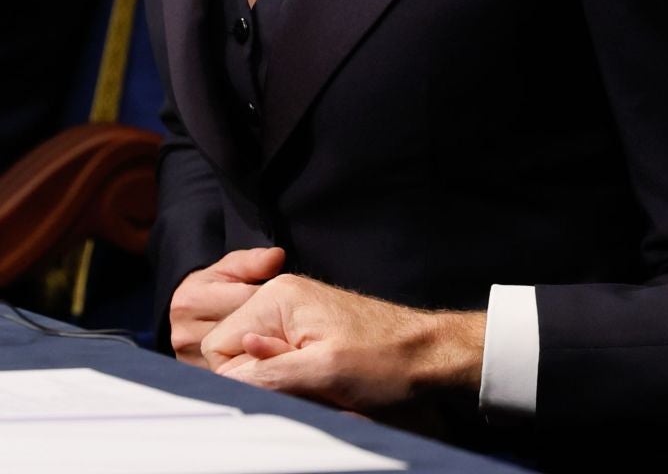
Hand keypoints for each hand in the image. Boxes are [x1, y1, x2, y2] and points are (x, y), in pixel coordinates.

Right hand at [169, 247, 284, 366]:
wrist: (192, 309)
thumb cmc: (217, 285)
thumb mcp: (233, 266)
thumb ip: (254, 261)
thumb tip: (276, 256)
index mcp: (192, 300)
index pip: (244, 302)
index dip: (270, 300)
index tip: (285, 300)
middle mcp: (184, 331)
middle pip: (242, 332)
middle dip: (268, 326)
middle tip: (288, 322)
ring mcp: (188, 356)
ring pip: (239, 355)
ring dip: (260, 347)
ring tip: (278, 336)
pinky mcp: (196, 372)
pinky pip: (232, 372)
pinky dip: (251, 363)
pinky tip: (263, 353)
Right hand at [202, 274, 484, 412]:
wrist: (434, 355)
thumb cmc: (389, 361)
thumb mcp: (323, 372)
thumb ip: (266, 373)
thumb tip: (222, 377)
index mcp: (277, 298)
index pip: (217, 348)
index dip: (244, 377)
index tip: (284, 384)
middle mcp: (281, 300)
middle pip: (234, 356)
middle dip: (264, 381)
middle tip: (309, 385)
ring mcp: (296, 316)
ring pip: (258, 366)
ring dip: (283, 385)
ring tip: (322, 384)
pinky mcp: (309, 334)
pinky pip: (280, 366)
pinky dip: (298, 382)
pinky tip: (326, 383)